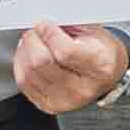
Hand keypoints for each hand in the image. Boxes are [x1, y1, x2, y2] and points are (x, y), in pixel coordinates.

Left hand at [15, 22, 129, 116]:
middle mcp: (82, 89)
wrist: (107, 76)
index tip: (44, 25)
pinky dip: (21, 65)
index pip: (65, 51)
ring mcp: (65, 100)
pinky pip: (24, 83)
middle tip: (36, 31)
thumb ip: (69, 26)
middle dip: (33, 40)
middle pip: (42, 62)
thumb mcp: (94, 32)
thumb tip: (44, 23)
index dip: (49, 34)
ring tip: (33, 41)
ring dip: (25, 51)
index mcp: (99, 67)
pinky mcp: (49, 106)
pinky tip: (28, 56)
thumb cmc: (100, 52)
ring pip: (29, 72)